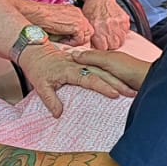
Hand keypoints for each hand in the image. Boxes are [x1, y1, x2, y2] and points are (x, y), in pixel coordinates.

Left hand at [18, 41, 136, 113]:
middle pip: (103, 73)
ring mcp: (83, 63)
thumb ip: (50, 100)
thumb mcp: (40, 85)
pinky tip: (122, 82)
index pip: (91, 79)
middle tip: (132, 93)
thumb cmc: (37, 68)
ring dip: (118, 79)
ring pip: (105, 69)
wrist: (34, 51)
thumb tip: (58, 114)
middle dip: (118, 83)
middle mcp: (79, 65)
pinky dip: (112, 75)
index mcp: (70, 70)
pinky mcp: (84, 63)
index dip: (104, 87)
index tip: (115, 94)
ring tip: (131, 89)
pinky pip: (101, 68)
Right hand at [22, 0, 92, 45]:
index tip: (68, 42)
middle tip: (67, 44)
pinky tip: (61, 40)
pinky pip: (80, 40)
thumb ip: (66, 30)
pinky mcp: (77, 25)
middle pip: (88, 33)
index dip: (78, 38)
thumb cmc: (41, 19)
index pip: (84, 28)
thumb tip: (71, 44)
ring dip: (75, 43)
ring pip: (85, 37)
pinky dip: (71, 43)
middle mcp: (79, 14)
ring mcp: (79, 19)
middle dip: (79, 41)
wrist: (35, 14)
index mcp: (74, 12)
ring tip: (62, 42)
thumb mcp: (57, 24)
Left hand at [79, 0, 130, 50]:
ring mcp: (118, 23)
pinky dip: (122, 31)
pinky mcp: (125, 19)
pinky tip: (115, 28)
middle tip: (106, 40)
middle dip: (110, 45)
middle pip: (114, 46)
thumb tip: (92, 51)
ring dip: (117, 39)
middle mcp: (109, 27)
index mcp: (98, 31)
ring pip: (122, 40)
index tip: (100, 45)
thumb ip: (90, 39)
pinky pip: (126, 31)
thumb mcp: (86, 26)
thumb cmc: (91, 11)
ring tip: (111, 34)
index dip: (102, 48)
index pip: (103, 49)